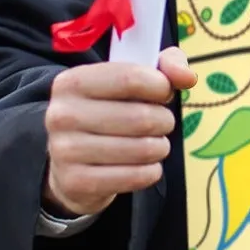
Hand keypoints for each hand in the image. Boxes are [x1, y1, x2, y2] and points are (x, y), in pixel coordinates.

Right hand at [43, 46, 197, 217]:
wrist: (70, 163)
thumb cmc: (108, 113)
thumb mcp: (129, 80)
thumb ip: (164, 67)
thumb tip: (187, 77)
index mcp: (72, 82)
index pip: (131, 78)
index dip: (161, 86)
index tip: (164, 93)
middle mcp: (62, 115)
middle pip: (141, 117)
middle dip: (163, 121)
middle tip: (160, 123)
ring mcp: (65, 151)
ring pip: (143, 149)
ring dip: (160, 147)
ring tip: (152, 144)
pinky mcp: (76, 182)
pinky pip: (136, 177)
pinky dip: (151, 171)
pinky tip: (143, 165)